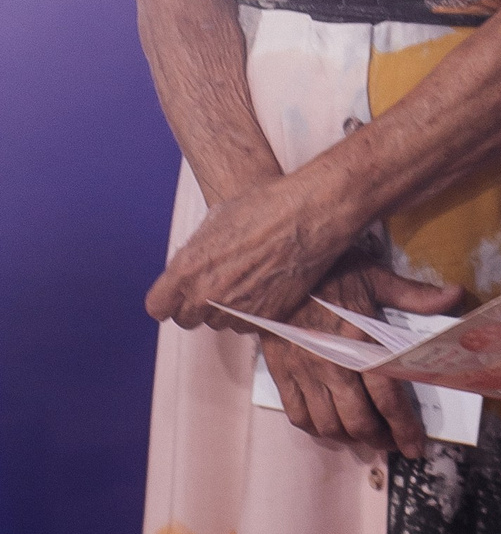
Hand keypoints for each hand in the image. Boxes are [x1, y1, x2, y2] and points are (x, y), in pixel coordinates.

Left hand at [148, 171, 343, 330]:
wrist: (309, 214)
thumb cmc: (265, 207)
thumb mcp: (216, 220)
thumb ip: (196, 252)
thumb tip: (194, 264)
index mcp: (188, 269)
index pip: (158, 306)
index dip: (168, 299)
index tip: (177, 295)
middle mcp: (207, 295)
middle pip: (186, 319)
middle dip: (196, 304)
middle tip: (217, 283)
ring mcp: (236, 310)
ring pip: (218, 323)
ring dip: (226, 309)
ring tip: (247, 279)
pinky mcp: (264, 319)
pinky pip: (247, 325)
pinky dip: (252, 312)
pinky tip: (264, 286)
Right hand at [258, 262, 465, 460]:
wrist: (277, 271)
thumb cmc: (332, 272)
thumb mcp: (377, 277)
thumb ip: (415, 295)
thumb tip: (456, 296)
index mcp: (360, 345)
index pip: (388, 398)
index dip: (404, 427)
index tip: (416, 446)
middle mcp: (333, 366)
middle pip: (358, 421)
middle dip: (379, 439)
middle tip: (393, 443)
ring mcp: (304, 374)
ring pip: (328, 425)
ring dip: (350, 438)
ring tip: (365, 436)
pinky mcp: (282, 375)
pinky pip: (298, 416)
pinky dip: (316, 429)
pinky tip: (330, 426)